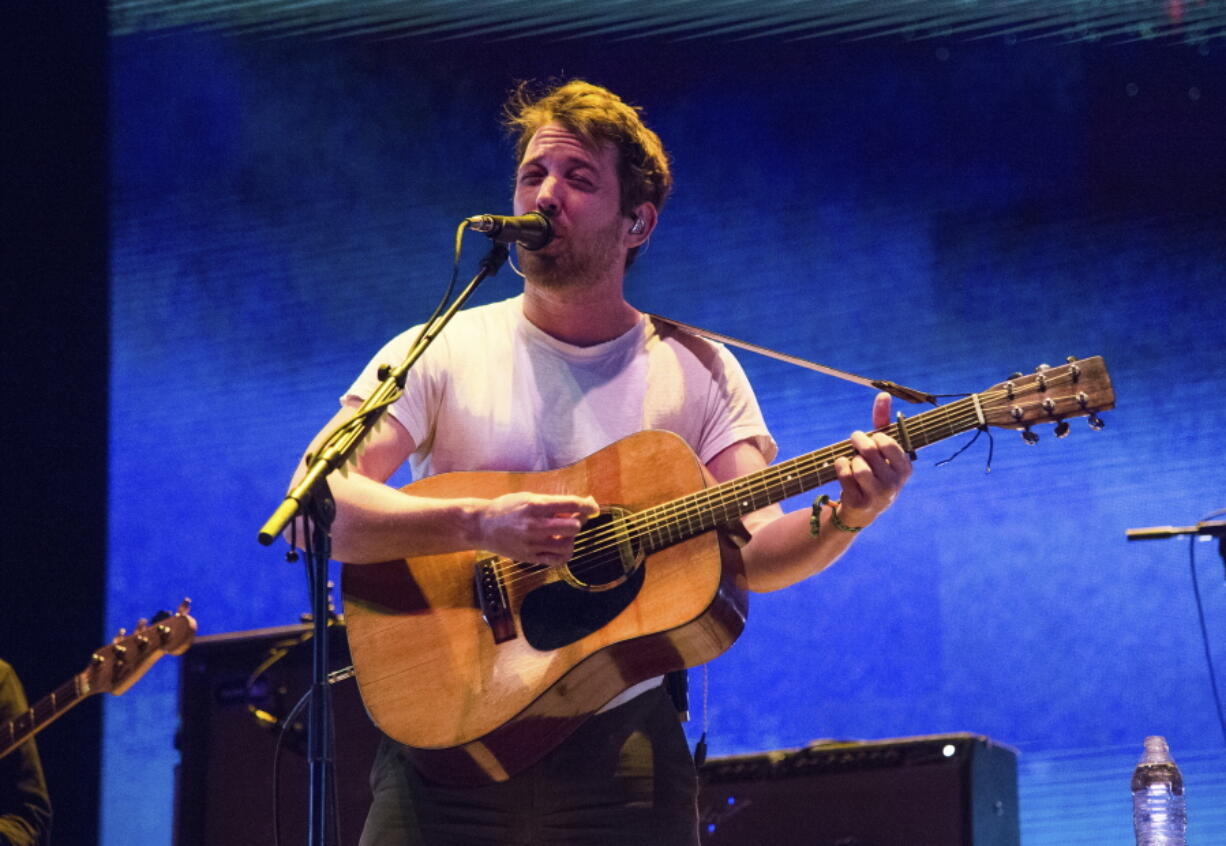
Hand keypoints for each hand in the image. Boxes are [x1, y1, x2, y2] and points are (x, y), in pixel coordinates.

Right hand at [476, 492, 599, 567]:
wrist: (481, 526)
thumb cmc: (506, 508)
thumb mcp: (528, 498)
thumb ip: (552, 503)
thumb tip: (580, 505)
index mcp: (535, 506)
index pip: (570, 504)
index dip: (587, 505)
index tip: (592, 506)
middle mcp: (534, 525)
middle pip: (573, 527)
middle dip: (578, 521)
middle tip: (575, 519)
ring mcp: (532, 544)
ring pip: (567, 545)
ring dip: (571, 538)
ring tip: (565, 533)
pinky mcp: (529, 557)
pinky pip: (556, 560)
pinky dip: (564, 553)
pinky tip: (560, 546)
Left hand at [833, 392, 912, 527]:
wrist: (862, 509)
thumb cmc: (873, 471)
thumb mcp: (880, 448)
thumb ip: (883, 421)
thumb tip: (883, 393)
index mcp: (905, 468)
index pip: (887, 442)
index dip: (874, 437)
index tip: (871, 437)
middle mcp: (895, 483)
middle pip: (870, 450)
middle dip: (858, 441)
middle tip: (854, 439)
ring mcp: (878, 496)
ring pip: (857, 464)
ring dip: (850, 458)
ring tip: (853, 462)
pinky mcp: (860, 503)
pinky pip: (844, 474)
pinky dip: (840, 467)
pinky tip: (844, 472)